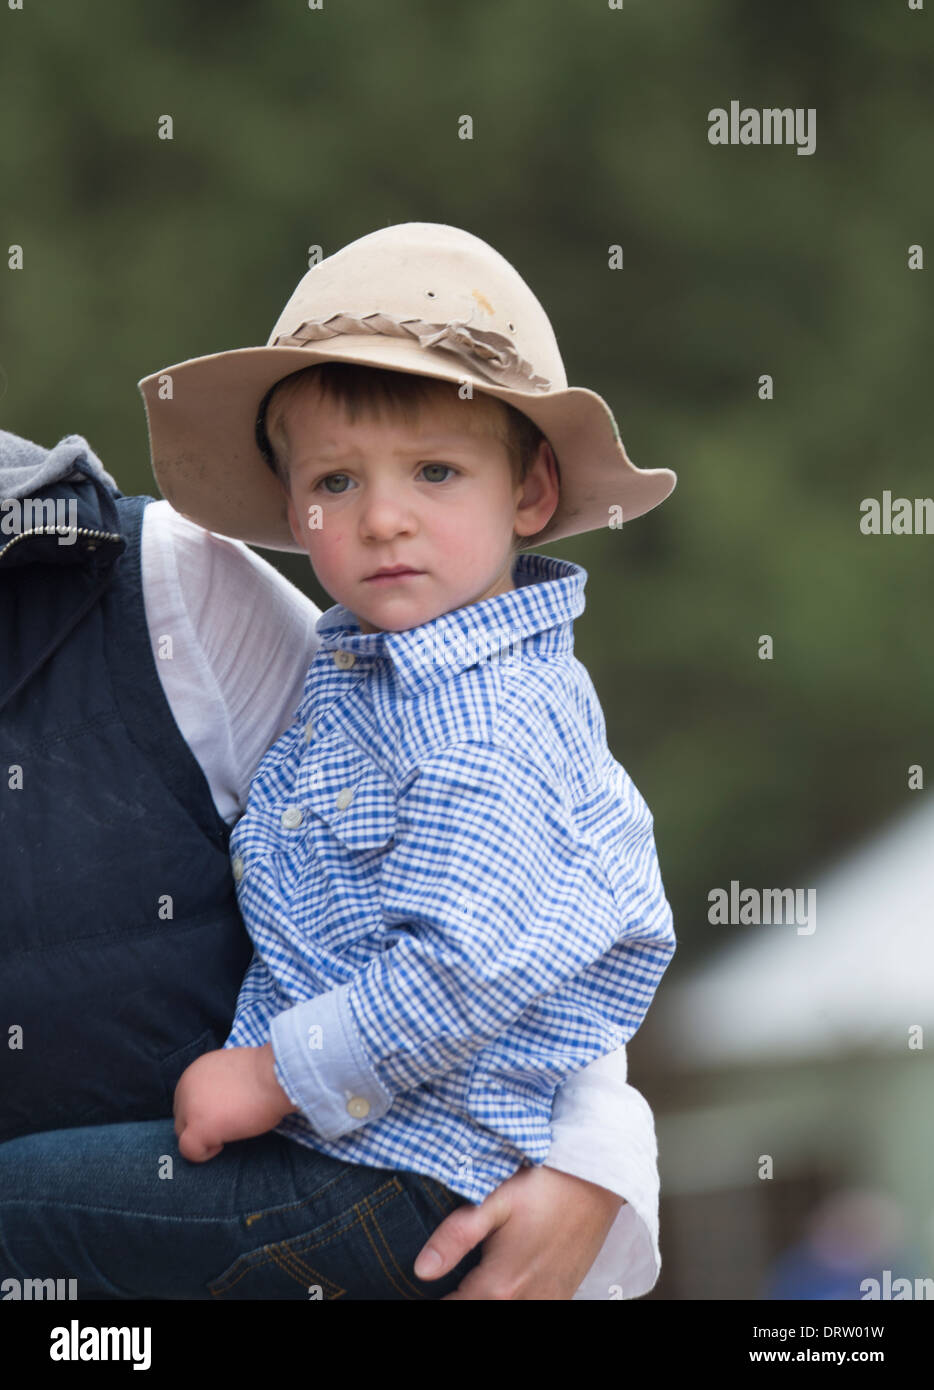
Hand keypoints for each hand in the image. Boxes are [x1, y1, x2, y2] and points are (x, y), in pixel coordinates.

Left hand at [173, 1044, 297, 1162]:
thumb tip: (220, 1100)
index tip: (226, 1111)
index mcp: (195, 1071)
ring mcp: (190, 1108)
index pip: (187, 1100)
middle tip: (228, 1123)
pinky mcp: (199, 1127)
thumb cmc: (265, 1072)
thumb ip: (218, 1084)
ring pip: (183, 1134)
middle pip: (182, 1117)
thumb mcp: (233, 1070)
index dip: (205, 1110)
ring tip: (229, 1131)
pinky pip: (190, 1150)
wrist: (275, 1075)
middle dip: (202, 1124)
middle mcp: (186, 1087)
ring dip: (205, 1136)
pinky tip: (222, 1145)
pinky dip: (204, 1153)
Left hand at [413, 1162, 624, 1299]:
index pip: (451, 1309)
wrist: (596, 1181)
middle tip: (445, 1278)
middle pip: (477, 1312)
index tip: (416, 1287)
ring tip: (468, 1279)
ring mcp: (547, 1301)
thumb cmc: (544, 1185)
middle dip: (456, 1297)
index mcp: (500, 1285)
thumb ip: (456, 1236)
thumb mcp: (494, 1200)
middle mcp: (525, 1302)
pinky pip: (529, 1306)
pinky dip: (508, 1299)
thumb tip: (421, 1269)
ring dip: (482, 1298)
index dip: (429, 1298)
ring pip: (503, 1314)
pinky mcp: (562, 1295)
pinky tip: (502, 1282)